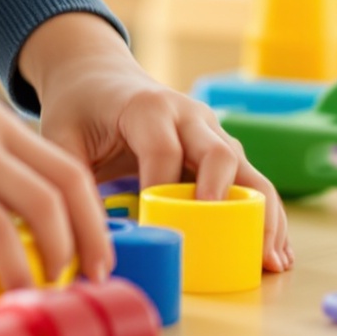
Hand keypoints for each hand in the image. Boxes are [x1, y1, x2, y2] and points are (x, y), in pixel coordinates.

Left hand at [21, 12, 292, 272]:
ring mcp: (212, 133)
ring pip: (247, 171)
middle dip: (223, 198)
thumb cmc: (79, 107)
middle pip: (219, 154)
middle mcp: (189, 116)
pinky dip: (266, 215)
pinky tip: (276, 252)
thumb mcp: (59, 133)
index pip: (163, 150)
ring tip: (272, 260)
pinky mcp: (222, 150)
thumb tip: (81, 238)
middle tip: (222, 240)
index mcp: (148, 107)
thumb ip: (68, 177)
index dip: (162, 189)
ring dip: (262, 214)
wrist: (98, 76)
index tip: (154, 225)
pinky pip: (251, 182)